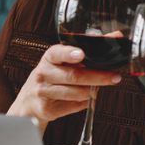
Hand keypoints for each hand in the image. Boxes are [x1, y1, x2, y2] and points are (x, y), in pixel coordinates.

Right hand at [6, 44, 120, 132]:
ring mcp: (43, 92)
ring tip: (98, 88)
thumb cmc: (52, 76)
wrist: (29, 100)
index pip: (57, 53)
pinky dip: (84, 103)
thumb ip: (89, 48)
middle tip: (113, 77)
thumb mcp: (64, 60)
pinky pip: (73, 106)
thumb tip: (116, 36)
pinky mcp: (46, 108)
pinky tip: (85, 98)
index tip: (81, 54)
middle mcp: (43, 73)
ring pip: (75, 93)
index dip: (70, 53)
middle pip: (74, 76)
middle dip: (97, 77)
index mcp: (49, 58)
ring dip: (91, 91)